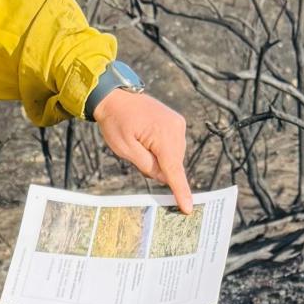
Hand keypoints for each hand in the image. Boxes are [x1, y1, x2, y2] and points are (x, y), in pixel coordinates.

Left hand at [92, 88, 193, 214]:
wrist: (115, 95)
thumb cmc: (116, 122)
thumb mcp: (125, 149)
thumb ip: (147, 166)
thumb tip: (164, 178)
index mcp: (163, 135)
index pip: (174, 171)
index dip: (181, 191)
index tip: (188, 208)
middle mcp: (176, 129)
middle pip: (172, 164)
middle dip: (158, 167)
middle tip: (137, 151)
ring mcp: (178, 124)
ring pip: (173, 156)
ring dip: (159, 157)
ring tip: (140, 141)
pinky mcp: (177, 122)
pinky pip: (173, 146)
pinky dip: (162, 149)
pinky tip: (148, 139)